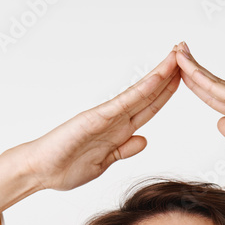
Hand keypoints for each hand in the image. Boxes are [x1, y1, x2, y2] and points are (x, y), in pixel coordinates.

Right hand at [18, 48, 181, 191]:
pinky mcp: (95, 119)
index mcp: (119, 131)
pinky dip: (141, 91)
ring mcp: (106, 116)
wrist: (39, 171)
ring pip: (140, 93)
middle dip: (168, 76)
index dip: (167, 93)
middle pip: (149, 94)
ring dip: (159, 75)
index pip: (149, 108)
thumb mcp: (104, 162)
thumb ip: (124, 150)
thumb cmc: (65, 167)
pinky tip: (156, 80)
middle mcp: (115, 119)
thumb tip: (143, 140)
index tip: (185, 79)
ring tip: (176, 57)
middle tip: (186, 54)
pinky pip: (124, 103)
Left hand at [173, 44, 224, 185]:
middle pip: (213, 86)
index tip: (178, 74)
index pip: (214, 99)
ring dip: (197, 70)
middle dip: (192, 70)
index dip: (196, 86)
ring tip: (178, 54)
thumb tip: (221, 122)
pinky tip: (196, 76)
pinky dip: (212, 84)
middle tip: (174, 51)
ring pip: (218, 85)